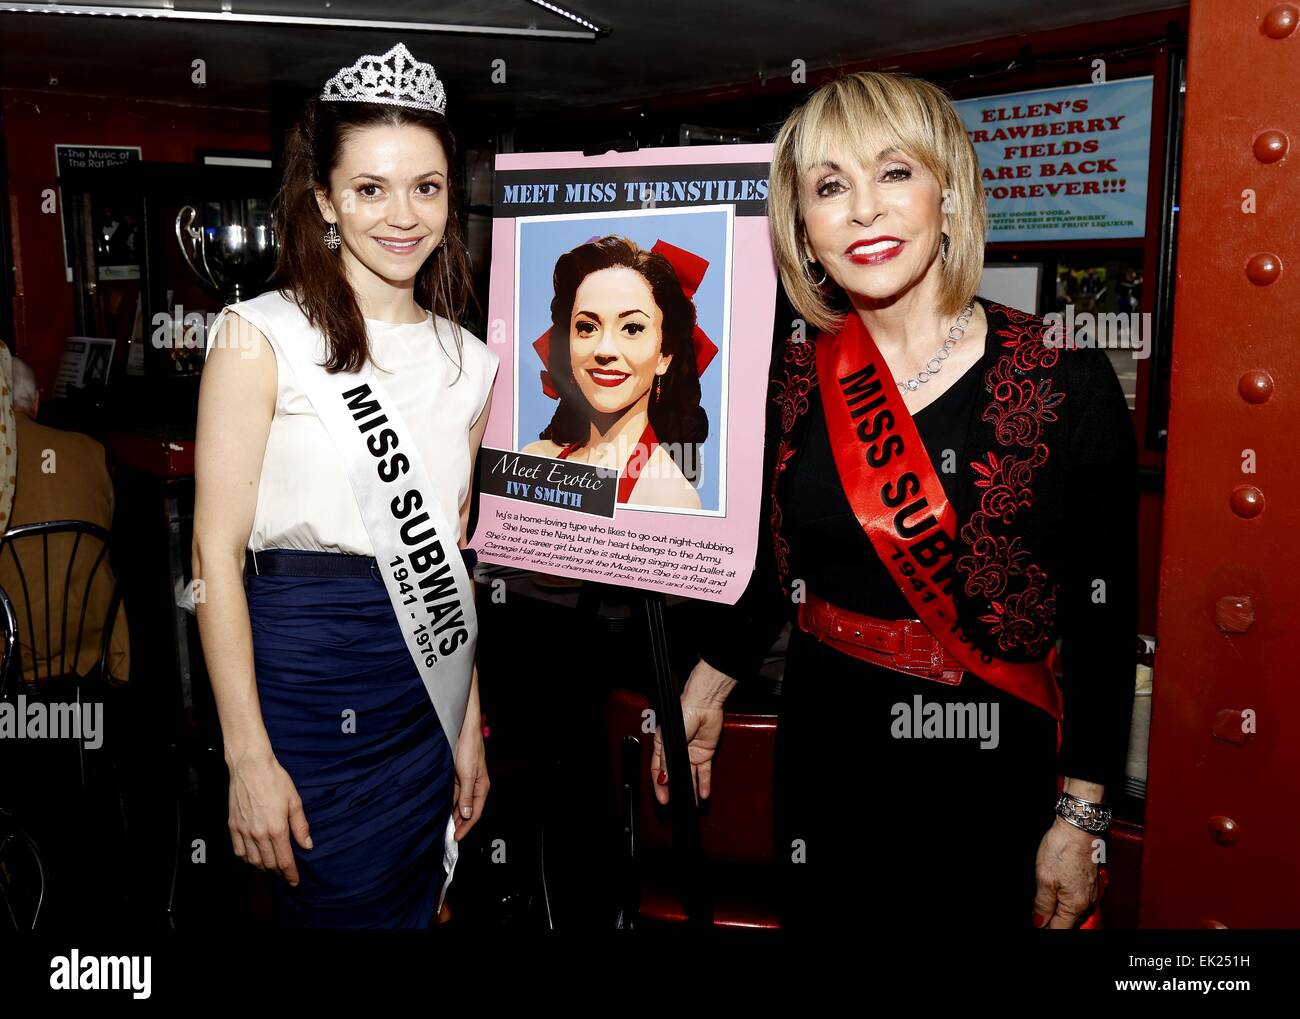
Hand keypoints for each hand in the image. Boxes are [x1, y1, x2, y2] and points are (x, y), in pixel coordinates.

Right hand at [227, 748, 311, 886]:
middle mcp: (259, 834)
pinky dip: (247, 859)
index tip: (295, 881)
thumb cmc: (275, 780)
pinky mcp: (233, 827)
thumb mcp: (295, 801)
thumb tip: (307, 845)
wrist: (250, 767)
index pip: (284, 861)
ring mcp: (244, 831)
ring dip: (263, 868)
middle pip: (269, 864)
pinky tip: (254, 858)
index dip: (290, 874)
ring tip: (272, 868)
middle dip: (279, 873)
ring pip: (253, 861)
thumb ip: (300, 826)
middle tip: (285, 875)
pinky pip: (238, 852)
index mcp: (277, 828)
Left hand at [452, 713, 488, 840]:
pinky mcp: (458, 776)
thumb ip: (466, 795)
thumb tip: (467, 814)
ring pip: (459, 803)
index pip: (474, 814)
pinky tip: (442, 809)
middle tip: (448, 836)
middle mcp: (475, 787)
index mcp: (481, 788)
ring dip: (453, 814)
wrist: (464, 732)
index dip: (466, 827)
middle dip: (459, 824)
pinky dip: (449, 803)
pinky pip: (454, 794)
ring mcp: (466, 782)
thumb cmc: (470, 749)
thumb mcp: (467, 774)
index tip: (457, 838)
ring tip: (444, 826)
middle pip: (467, 810)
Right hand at [650, 658, 735, 805]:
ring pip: (691, 776)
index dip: (659, 785)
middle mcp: (677, 751)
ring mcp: (691, 753)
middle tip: (677, 804)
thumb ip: (667, 760)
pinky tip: (704, 793)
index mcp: (663, 746)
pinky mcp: (705, 753)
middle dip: (676, 790)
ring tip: (692, 804)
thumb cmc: (683, 713)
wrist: (703, 704)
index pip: (659, 770)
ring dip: (692, 790)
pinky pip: (704, 771)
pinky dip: (704, 783)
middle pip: (676, 775)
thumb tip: (664, 778)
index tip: (663, 798)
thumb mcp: (670, 739)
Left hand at [1032, 817, 1102, 927]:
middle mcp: (1088, 901)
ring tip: (1043, 907)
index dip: (1044, 927)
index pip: (1060, 928)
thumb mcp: (1045, 878)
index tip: (1035, 923)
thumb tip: (1039, 922)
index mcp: (1076, 904)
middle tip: (1037, 916)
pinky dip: (1066, 901)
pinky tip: (1056, 894)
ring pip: (1073, 912)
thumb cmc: (1063, 847)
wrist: (1079, 826)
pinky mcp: (1090, 882)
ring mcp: (1091, 892)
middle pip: (1068, 922)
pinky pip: (1077, 900)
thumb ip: (1043, 903)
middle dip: (1052, 922)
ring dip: (1059, 912)